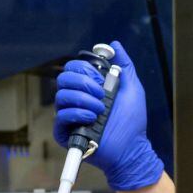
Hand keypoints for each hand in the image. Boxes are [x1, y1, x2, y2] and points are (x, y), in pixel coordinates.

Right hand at [53, 41, 163, 190]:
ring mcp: (70, 116)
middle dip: (83, 83)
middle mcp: (76, 99)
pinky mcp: (65, 132)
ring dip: (83, 100)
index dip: (85, 69)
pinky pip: (60, 116)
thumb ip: (124, 65)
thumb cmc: (132, 121)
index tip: (101, 80)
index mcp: (88, 87)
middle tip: (101, 95)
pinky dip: (77, 113)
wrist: (131, 148)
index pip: (73, 68)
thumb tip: (114, 45)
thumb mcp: (132, 88)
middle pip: (63, 79)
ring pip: (61, 96)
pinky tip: (92, 118)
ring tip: (100, 110)